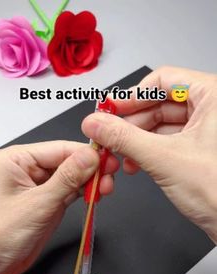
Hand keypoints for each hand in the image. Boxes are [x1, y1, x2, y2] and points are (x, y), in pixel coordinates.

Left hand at [0, 141, 118, 273]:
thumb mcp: (38, 204)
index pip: (59, 148)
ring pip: (70, 176)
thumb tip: (89, 157)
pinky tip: (94, 195)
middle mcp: (25, 169)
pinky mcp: (45, 202)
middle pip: (67, 161)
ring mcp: (36, 186)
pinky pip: (68, 191)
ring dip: (89, 182)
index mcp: (16, 160)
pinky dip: (82, 193)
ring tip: (104, 189)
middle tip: (109, 178)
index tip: (108, 160)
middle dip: (90, 170)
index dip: (86, 154)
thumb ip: (67, 179)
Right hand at [82, 66, 216, 243]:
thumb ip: (124, 138)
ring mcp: (207, 130)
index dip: (132, 96)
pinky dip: (149, 151)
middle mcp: (212, 110)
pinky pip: (168, 141)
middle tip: (108, 133)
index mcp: (214, 96)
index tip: (109, 110)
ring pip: (162, 124)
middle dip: (131, 122)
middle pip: (160, 103)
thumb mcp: (163, 158)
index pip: (163, 80)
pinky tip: (134, 163)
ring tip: (119, 154)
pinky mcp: (201, 149)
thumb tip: (96, 124)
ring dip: (137, 140)